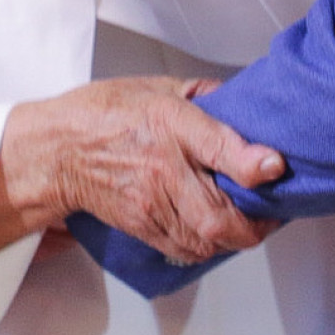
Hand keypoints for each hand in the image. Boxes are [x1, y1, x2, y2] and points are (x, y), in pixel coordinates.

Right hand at [0, 77, 284, 264]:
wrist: (58, 149)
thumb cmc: (106, 112)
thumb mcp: (158, 86)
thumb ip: (204, 94)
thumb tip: (240, 101)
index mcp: (169, 122)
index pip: (218, 147)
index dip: (252, 163)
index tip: (276, 166)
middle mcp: (162, 168)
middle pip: (218, 216)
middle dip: (257, 223)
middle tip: (273, 210)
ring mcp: (150, 202)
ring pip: (207, 240)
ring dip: (237, 237)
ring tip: (250, 220)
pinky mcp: (142, 225)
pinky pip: (187, 249)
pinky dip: (211, 245)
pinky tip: (219, 229)